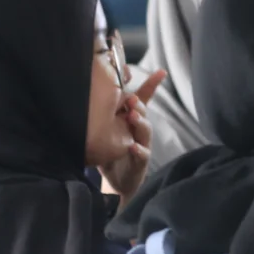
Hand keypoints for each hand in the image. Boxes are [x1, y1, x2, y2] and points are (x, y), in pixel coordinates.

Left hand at [99, 69, 165, 201]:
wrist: (116, 180)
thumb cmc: (110, 151)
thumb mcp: (105, 130)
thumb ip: (103, 112)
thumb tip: (92, 88)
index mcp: (131, 119)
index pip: (143, 99)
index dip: (152, 85)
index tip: (161, 72)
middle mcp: (138, 129)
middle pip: (142, 112)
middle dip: (137, 104)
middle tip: (130, 99)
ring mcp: (142, 144)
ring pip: (145, 130)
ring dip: (139, 122)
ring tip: (132, 116)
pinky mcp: (141, 161)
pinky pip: (142, 153)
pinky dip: (138, 149)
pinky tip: (132, 146)